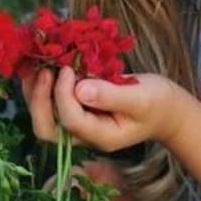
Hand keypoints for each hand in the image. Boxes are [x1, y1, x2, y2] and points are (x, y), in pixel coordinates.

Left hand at [25, 65, 187, 153]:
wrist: (166, 111)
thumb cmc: (158, 104)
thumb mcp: (141, 98)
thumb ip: (112, 96)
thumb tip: (80, 89)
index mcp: (102, 136)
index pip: (71, 120)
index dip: (62, 94)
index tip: (67, 68)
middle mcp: (84, 135)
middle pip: (46, 129)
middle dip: (38, 100)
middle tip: (43, 70)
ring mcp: (78, 125)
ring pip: (43, 117)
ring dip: (34, 92)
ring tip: (35, 64)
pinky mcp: (75, 111)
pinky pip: (49, 104)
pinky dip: (41, 86)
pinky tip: (43, 65)